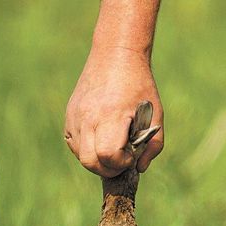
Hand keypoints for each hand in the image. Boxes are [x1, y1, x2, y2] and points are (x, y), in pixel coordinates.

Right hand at [65, 47, 163, 177]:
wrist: (115, 55)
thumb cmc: (139, 85)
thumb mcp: (156, 114)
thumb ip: (152, 145)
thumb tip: (139, 169)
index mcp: (112, 114)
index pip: (108, 155)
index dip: (121, 163)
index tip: (131, 155)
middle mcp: (88, 117)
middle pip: (90, 162)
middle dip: (108, 169)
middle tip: (121, 161)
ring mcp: (75, 117)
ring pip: (80, 156)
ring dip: (97, 160)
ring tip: (112, 146)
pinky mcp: (69, 116)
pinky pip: (74, 145)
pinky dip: (87, 149)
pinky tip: (100, 137)